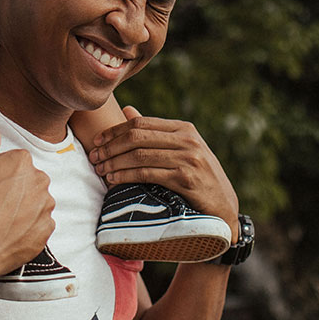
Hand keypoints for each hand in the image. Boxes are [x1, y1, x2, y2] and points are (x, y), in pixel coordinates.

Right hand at [0, 132, 55, 300]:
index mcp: (22, 161)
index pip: (18, 163)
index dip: (2, 176)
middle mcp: (39, 181)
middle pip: (31, 182)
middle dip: (17, 191)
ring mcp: (45, 207)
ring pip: (37, 203)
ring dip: (25, 209)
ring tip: (1, 221)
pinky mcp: (46, 231)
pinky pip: (40, 225)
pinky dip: (28, 228)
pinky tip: (9, 233)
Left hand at [88, 107, 240, 241]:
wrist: (224, 209)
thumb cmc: (199, 179)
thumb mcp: (181, 150)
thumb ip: (155, 132)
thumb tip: (128, 110)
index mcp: (184, 129)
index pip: (141, 123)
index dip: (114, 131)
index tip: (97, 141)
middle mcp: (188, 140)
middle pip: (137, 137)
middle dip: (111, 147)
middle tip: (94, 157)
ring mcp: (189, 159)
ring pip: (140, 155)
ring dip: (114, 162)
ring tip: (100, 170)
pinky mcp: (186, 179)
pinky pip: (147, 174)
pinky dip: (126, 176)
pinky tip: (114, 180)